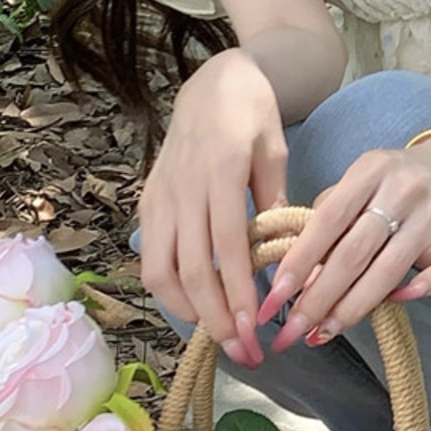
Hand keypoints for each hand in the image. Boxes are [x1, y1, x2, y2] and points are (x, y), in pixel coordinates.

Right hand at [138, 47, 287, 366]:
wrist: (214, 80)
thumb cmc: (253, 112)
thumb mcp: (275, 148)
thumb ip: (275, 199)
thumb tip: (283, 254)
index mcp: (222, 169)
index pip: (226, 245)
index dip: (236, 291)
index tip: (253, 328)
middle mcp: (184, 186)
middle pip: (190, 268)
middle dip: (214, 317)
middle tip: (242, 350)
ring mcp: (160, 195)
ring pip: (161, 270)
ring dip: (187, 311)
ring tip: (218, 334)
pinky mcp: (148, 201)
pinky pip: (152, 255)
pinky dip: (170, 288)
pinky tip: (195, 304)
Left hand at [255, 137, 430, 351]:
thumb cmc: (387, 184)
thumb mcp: (353, 185)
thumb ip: (325, 224)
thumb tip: (297, 282)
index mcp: (369, 170)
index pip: (328, 219)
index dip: (299, 261)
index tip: (273, 299)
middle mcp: (401, 190)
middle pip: (355, 252)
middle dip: (318, 298)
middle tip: (291, 332)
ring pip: (390, 269)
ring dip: (352, 308)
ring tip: (322, 334)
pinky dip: (425, 287)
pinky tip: (397, 301)